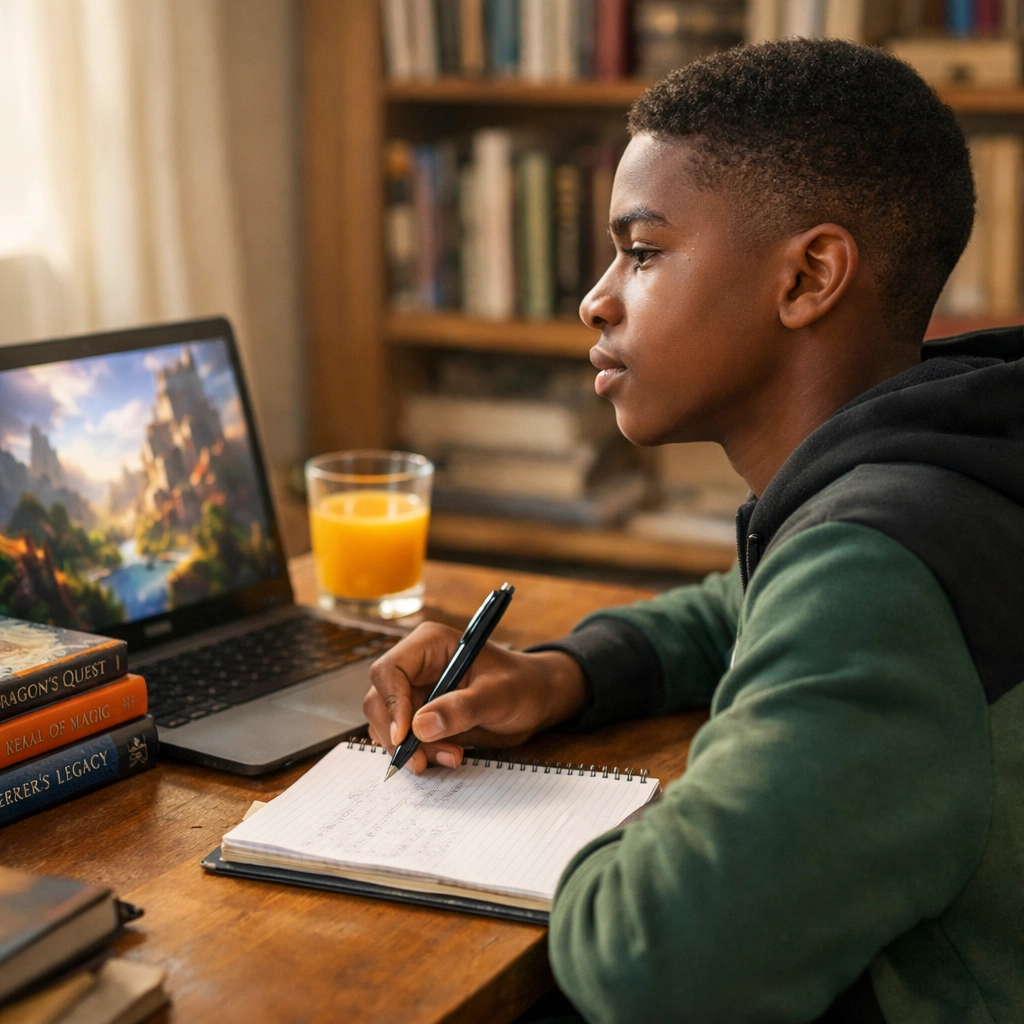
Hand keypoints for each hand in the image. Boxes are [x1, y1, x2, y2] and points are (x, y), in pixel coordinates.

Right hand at [364, 622, 587, 773]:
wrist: (534, 701)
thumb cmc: (521, 686)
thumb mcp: (499, 696)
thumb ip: (462, 708)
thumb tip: (420, 726)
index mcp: (430, 644)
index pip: (389, 670)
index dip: (391, 704)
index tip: (405, 736)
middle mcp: (415, 666)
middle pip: (380, 701)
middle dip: (400, 735)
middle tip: (425, 760)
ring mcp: (415, 691)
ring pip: (388, 725)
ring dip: (412, 749)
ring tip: (452, 756)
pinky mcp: (419, 715)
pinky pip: (403, 739)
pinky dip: (419, 753)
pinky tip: (449, 754)